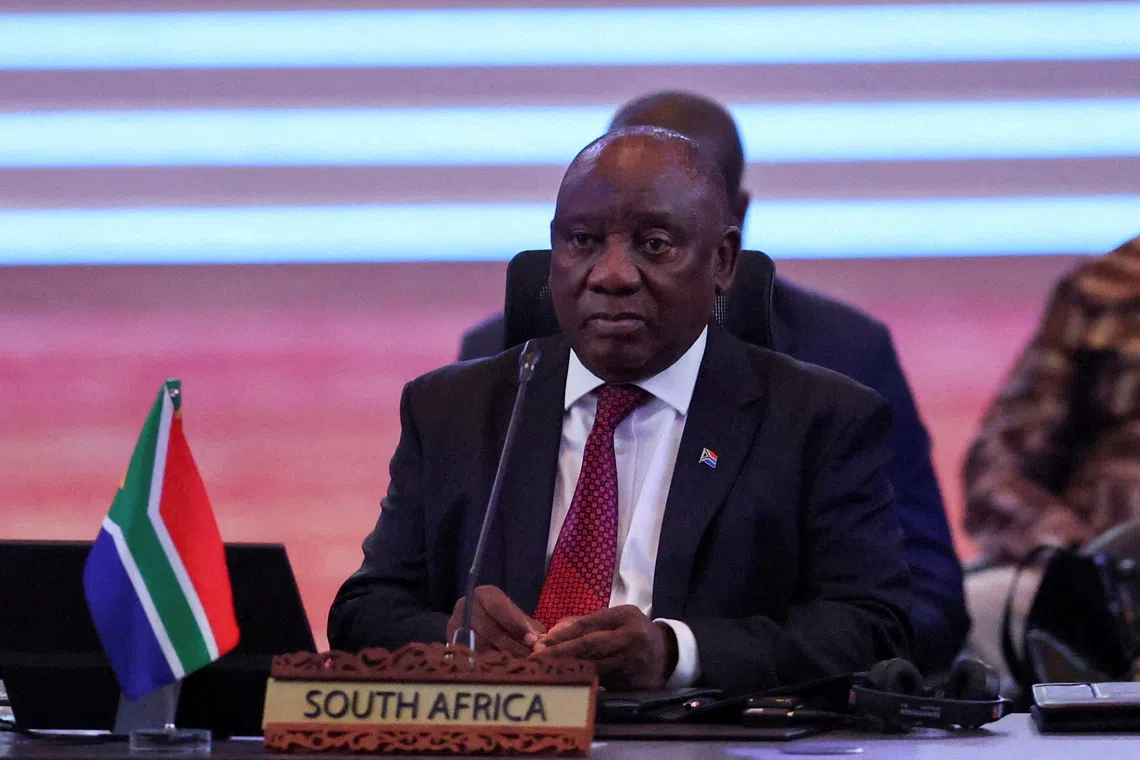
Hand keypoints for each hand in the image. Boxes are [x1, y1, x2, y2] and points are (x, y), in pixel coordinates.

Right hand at [446, 585, 544, 656]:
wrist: (476, 625)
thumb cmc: (503, 620)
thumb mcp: (515, 618)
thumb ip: (527, 627)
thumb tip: (540, 645)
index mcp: (484, 594)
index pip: (499, 606)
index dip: (516, 623)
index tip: (532, 640)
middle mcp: (466, 606)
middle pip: (490, 629)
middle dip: (513, 645)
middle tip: (530, 658)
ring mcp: (455, 626)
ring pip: (481, 645)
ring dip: (502, 657)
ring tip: (520, 665)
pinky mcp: (451, 644)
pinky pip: (472, 657)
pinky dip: (489, 665)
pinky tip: (503, 670)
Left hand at [531, 605, 671, 688]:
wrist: (667, 654)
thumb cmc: (634, 632)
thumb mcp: (616, 618)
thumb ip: (586, 622)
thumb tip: (551, 635)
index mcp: (625, 617)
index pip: (587, 625)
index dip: (562, 635)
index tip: (540, 644)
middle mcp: (630, 638)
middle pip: (589, 646)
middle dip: (560, 653)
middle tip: (536, 659)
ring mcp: (632, 663)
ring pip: (593, 667)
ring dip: (567, 670)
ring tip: (545, 672)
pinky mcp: (633, 684)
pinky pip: (602, 684)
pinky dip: (582, 684)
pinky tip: (565, 685)